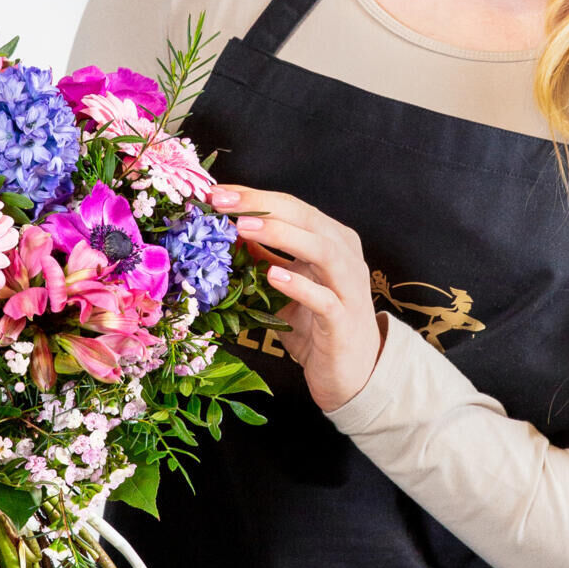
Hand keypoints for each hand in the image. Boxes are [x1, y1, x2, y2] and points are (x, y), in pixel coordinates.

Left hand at [207, 182, 387, 413]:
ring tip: (243, 228)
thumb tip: (228, 233)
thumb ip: (265, 259)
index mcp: (333, 241)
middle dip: (262, 206)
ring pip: (323, 250)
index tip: (217, 193)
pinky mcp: (344, 321)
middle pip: (307, 219)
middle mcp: (346, 257)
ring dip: (281, 235)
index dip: (256, 197)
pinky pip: (325, 299)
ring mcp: (349, 288)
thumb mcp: (286, 286)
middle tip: (223, 202)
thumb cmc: (316, 326)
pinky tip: (273, 276)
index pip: (294, 208)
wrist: (350, 374)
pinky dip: (300, 285)